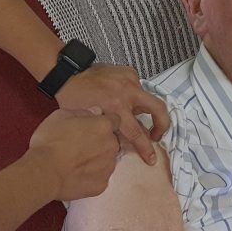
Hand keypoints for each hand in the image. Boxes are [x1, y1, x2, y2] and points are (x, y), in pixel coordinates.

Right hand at [26, 106, 118, 201]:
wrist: (43, 172)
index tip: (93, 127)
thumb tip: (95, 112)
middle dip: (100, 142)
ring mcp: (108, 166)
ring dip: (97, 159)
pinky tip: (77, 174)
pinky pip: (100, 177)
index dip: (103, 122)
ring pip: (107, 159)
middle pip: (112, 141)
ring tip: (77, 162)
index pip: (114, 120)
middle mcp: (111, 145)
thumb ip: (82, 112)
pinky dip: (91, 176)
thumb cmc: (49, 142)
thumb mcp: (60, 116)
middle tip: (81, 146)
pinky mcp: (102, 184)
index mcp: (103, 126)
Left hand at [55, 64, 171, 164]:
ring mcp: (130, 80)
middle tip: (157, 135)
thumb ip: (111, 130)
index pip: (137, 133)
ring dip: (143, 110)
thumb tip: (124, 141)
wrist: (69, 74)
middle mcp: (127, 93)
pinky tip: (123, 98)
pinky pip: (138, 88)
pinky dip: (133, 96)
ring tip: (132, 114)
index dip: (145, 148)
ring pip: (147, 99)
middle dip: (162, 125)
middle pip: (158, 110)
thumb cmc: (74, 99)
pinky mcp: (129, 72)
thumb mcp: (92, 121)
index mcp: (116, 107)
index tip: (150, 158)